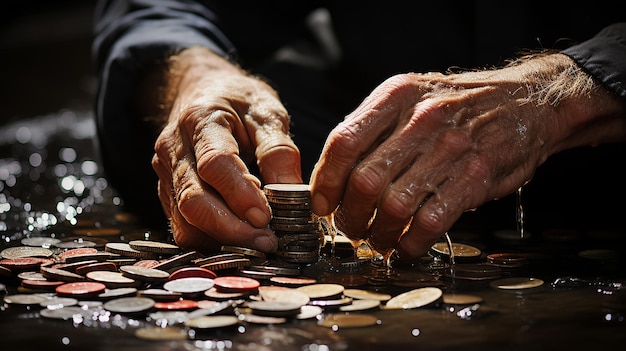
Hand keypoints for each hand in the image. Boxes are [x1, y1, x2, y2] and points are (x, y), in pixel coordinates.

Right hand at [151, 47, 301, 252]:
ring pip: (184, 219)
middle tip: (268, 242)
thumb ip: (279, 150)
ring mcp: (165, 172)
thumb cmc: (237, 99)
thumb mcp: (266, 110)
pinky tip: (238, 242)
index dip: (240, 194)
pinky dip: (210, 240)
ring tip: (259, 244)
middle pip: (193, 200)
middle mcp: (174, 148)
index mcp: (200, 120)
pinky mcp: (166, 191)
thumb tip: (293, 193)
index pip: (215, 163)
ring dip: (221, 239)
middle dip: (231, 228)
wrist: (201, 90)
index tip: (267, 216)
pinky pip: (183, 225)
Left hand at [310, 53, 624, 261]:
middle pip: (364, 181)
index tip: (321, 204)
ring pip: (394, 206)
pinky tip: (405, 248)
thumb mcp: (411, 98)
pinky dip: (411, 243)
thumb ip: (373, 129)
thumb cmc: (458, 104)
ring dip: (379, 234)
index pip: (343, 143)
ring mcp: (451, 148)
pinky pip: (430, 222)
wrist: (527, 100)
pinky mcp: (476, 177)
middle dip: (349, 216)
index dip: (325, 181)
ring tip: (378, 240)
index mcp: (396, 96)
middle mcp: (420, 118)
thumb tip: (332, 175)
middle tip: (350, 228)